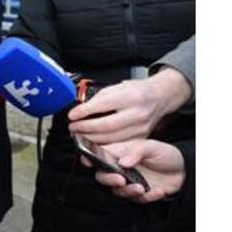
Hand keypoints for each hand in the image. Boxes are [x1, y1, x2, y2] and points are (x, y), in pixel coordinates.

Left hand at [67, 68, 192, 143]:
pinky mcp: (141, 138)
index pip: (103, 105)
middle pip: (107, 126)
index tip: (72, 115)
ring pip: (112, 138)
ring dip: (91, 139)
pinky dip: (103, 145)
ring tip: (79, 135)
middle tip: (73, 128)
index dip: (84, 112)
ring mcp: (141, 127)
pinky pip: (119, 145)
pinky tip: (93, 141)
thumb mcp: (117, 87)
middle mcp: (137, 113)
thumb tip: (80, 110)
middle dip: (85, 128)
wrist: (159, 97)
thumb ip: (99, 98)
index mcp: (131, 96)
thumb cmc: (136, 91)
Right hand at [92, 139, 185, 203]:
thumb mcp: (152, 147)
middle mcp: (120, 169)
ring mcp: (128, 182)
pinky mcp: (139, 194)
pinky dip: (146, 197)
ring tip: (141, 188)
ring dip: (127, 191)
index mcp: (119, 153)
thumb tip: (122, 161)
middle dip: (108, 180)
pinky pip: (136, 200)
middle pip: (102, 177)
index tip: (87, 161)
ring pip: (117, 191)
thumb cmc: (165, 154)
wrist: (184, 170)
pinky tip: (157, 190)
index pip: (98, 155)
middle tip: (120, 179)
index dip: (89, 158)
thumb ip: (136, 151)